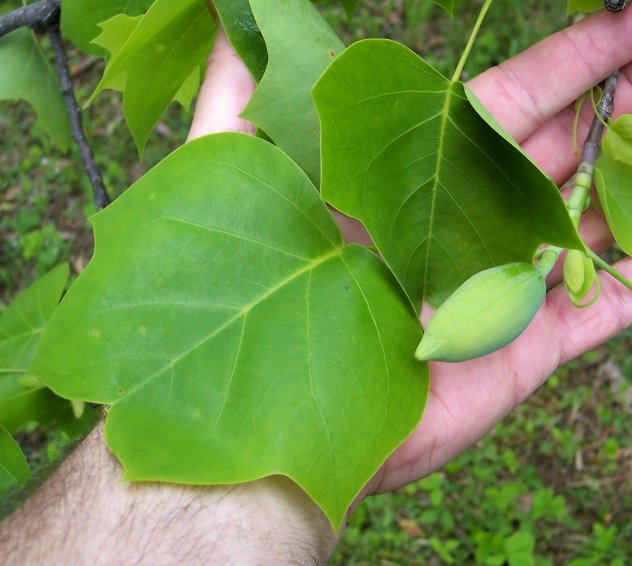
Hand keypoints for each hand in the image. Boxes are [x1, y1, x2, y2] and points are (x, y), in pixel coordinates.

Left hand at [190, 9, 631, 499]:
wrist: (269, 416)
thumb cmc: (240, 291)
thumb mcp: (230, 173)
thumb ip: (236, 95)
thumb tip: (227, 19)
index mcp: (410, 181)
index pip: (501, 109)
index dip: (562, 65)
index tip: (617, 25)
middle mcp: (458, 227)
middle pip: (552, 159)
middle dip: (610, 114)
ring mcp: (497, 290)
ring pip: (585, 226)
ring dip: (630, 184)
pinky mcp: (522, 353)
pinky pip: (599, 311)